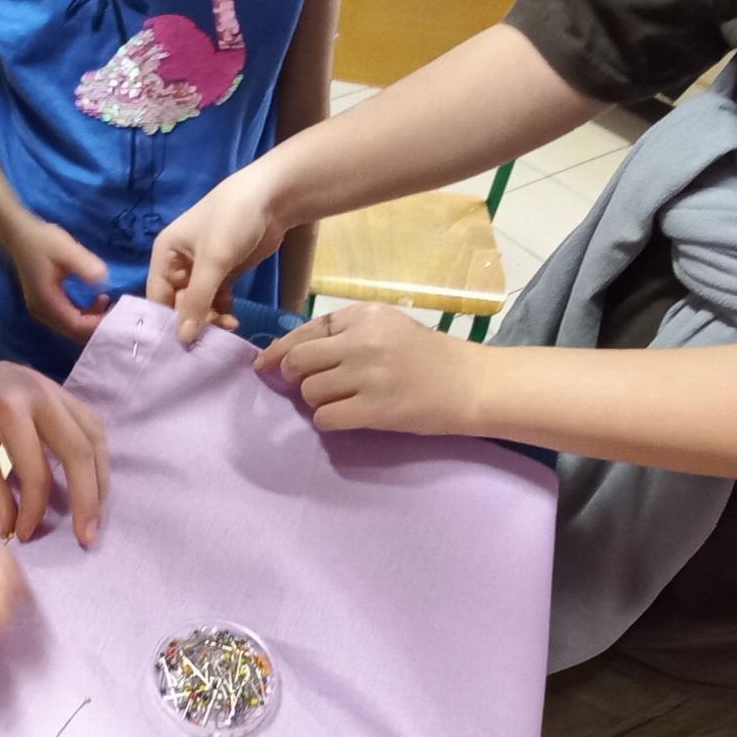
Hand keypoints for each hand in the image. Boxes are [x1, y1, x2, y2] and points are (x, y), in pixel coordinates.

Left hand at [0, 361, 108, 545]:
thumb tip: (13, 528)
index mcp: (10, 411)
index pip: (35, 469)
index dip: (34, 508)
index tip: (25, 534)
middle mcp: (44, 398)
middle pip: (79, 453)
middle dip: (87, 500)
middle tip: (86, 537)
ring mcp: (61, 393)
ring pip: (96, 440)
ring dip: (100, 481)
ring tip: (95, 516)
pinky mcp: (70, 394)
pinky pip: (95, 429)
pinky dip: (99, 460)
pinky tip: (94, 484)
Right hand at [2, 221, 110, 343]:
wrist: (20, 234)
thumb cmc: (42, 240)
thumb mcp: (66, 249)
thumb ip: (84, 265)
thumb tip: (103, 280)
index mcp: (46, 302)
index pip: (76, 326)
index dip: (98, 324)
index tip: (119, 313)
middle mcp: (42, 312)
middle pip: (74, 332)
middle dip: (98, 325)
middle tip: (119, 311)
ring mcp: (42, 310)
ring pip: (72, 327)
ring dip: (93, 320)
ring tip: (110, 303)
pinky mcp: (46, 305)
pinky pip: (69, 319)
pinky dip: (86, 315)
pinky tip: (98, 300)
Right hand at [146, 166, 287, 344]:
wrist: (273, 198)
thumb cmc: (232, 222)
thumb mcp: (212, 261)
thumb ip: (196, 302)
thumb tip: (183, 340)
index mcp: (165, 255)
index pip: (157, 297)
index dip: (166, 322)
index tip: (181, 347)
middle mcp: (179, 264)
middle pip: (178, 304)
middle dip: (193, 322)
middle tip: (210, 340)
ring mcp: (202, 269)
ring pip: (199, 305)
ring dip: (210, 320)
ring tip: (227, 328)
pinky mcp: (224, 273)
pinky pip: (216, 300)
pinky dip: (222, 312)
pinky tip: (233, 321)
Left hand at [258, 303, 487, 434]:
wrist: (471, 384)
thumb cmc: (427, 356)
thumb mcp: (387, 327)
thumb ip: (344, 334)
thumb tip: (287, 355)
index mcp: (363, 315)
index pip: (305, 331)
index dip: (279, 351)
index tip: (265, 365)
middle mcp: (361, 340)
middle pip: (298, 361)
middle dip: (298, 377)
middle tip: (315, 386)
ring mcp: (367, 374)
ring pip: (310, 391)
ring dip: (319, 401)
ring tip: (345, 400)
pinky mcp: (374, 408)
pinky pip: (326, 417)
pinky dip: (330, 421)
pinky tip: (349, 417)